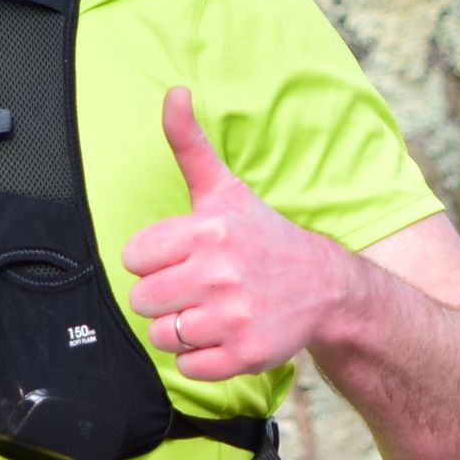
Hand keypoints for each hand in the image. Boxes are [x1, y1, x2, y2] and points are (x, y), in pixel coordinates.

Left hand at [121, 87, 352, 383]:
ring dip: (178, 328)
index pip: (134, 258)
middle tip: (196, 286)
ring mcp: (234, 317)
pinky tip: (223, 335)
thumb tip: (173, 92)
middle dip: (163, 295)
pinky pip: (187, 367)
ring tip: (208, 310)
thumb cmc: (263, 236)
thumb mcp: (225, 189)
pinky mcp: (245, 355)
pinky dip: (199, 358)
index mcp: (208, 230)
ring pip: (161, 335)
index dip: (154, 260)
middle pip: (142, 300)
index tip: (182, 256)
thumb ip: (189, 144)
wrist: (325, 285)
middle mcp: (220, 273)